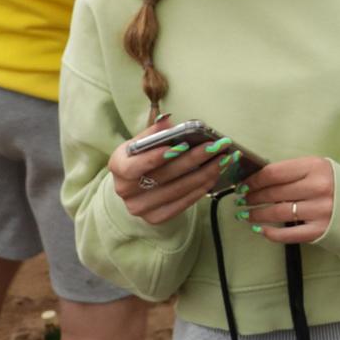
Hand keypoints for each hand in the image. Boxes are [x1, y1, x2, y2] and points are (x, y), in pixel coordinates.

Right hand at [108, 117, 228, 224]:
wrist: (135, 187)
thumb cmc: (141, 159)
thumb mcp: (142, 143)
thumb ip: (154, 133)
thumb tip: (168, 121)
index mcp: (118, 166)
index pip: (133, 167)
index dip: (156, 158)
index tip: (182, 145)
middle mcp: (124, 189)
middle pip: (163, 176)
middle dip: (194, 159)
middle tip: (216, 147)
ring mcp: (139, 207)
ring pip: (177, 190)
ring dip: (204, 174)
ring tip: (222, 160)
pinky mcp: (155, 218)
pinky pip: (182, 204)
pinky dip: (200, 189)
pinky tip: (214, 176)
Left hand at [235, 157, 335, 244]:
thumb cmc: (333, 184)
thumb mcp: (317, 169)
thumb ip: (292, 172)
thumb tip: (257, 180)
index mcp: (315, 167)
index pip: (274, 173)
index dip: (253, 180)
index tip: (243, 185)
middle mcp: (318, 188)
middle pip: (274, 193)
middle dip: (253, 197)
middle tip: (242, 200)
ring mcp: (320, 210)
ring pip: (278, 213)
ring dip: (257, 215)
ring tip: (246, 215)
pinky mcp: (320, 230)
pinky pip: (289, 234)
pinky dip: (271, 233)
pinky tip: (261, 230)